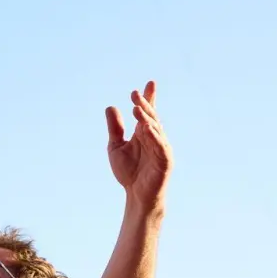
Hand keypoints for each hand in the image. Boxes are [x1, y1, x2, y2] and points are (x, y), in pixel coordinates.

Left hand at [105, 81, 171, 210]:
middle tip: (135, 93)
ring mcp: (161, 148)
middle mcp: (154, 137)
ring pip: (155, 129)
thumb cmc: (128, 172)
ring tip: (137, 108)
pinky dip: (155, 136)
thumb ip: (115, 128)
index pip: (147, 112)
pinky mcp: (165, 160)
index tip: (149, 83)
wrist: (136, 194)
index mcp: (144, 133)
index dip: (148, 98)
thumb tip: (111, 106)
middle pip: (150, 117)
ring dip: (147, 118)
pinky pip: (161, 146)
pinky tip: (147, 128)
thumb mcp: (116, 147)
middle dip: (144, 105)